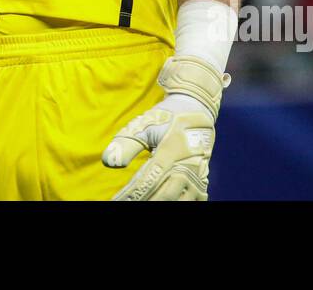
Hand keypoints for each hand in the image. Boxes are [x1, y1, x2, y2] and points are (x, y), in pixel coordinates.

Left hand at [102, 55, 228, 200]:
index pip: (147, 181)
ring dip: (162, 204)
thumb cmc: (165, 117)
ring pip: (181, 200)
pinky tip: (168, 203)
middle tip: (128, 204)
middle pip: (165, 195)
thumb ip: (126, 144)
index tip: (115, 201)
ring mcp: (198, 173)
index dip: (131, 195)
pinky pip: (197, 199)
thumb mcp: (144, 125)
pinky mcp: (204, 178)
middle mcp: (187, 165)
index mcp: (170, 151)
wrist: (196, 107)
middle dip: (146, 202)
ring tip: (145, 204)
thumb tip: (108, 162)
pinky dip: (182, 204)